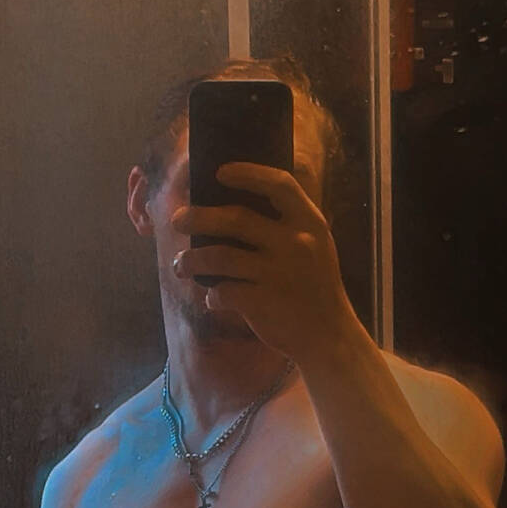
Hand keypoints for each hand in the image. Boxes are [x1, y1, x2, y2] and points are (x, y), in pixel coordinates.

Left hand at [172, 163, 355, 359]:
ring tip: (179, 265)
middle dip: (198, 218)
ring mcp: (277, 274)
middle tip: (177, 220)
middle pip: (235, 219)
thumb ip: (287, 225)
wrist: (329, 335)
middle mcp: (294, 244)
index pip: (278, 185)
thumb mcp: (317, 246)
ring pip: (218, 257)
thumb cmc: (316, 287)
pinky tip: (212, 298)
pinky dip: (212, 296)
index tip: (220, 172)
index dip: (248, 174)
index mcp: (310, 223)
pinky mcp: (262, 303)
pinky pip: (223, 291)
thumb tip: (232, 207)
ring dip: (191, 260)